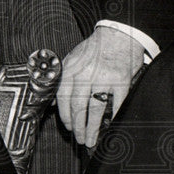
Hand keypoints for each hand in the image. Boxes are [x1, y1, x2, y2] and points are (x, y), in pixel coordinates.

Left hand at [56, 26, 144, 147]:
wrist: (118, 34)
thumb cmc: (96, 47)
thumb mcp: (73, 59)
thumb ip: (63, 79)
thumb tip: (52, 100)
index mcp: (72, 69)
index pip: (63, 98)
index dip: (65, 116)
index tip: (69, 127)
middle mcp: (86, 74)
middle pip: (78, 107)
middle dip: (78, 127)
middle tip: (80, 138)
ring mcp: (104, 78)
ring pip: (95, 109)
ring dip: (92, 128)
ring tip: (91, 139)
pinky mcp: (121, 81)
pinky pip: (116, 104)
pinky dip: (112, 118)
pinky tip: (109, 126)